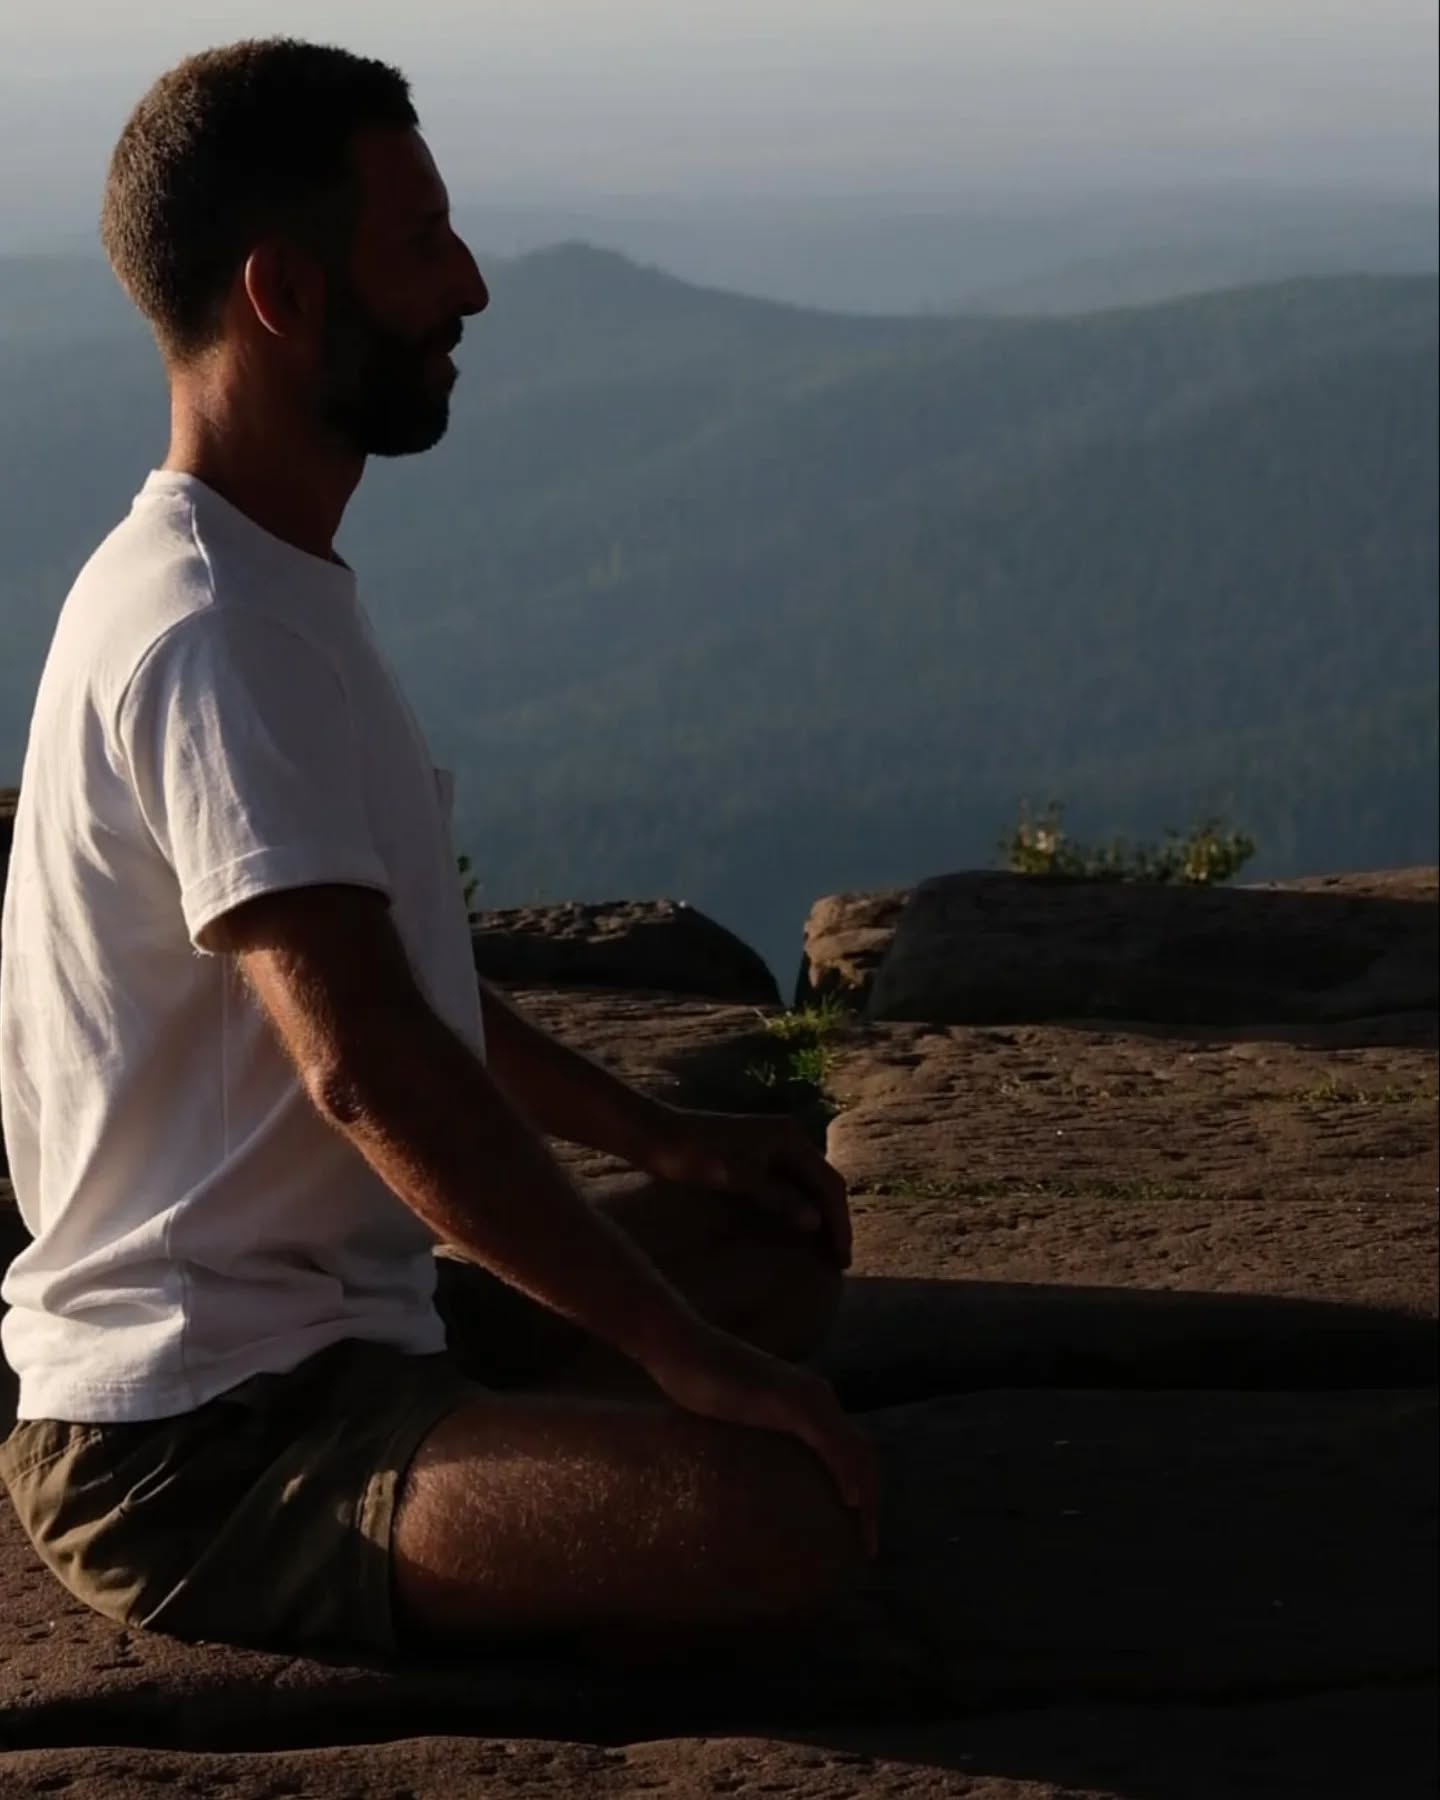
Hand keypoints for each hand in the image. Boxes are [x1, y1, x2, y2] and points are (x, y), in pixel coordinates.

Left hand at [640, 1106, 852, 1267]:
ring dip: (821, 1217)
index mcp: (790, 1137)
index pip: (829, 1184)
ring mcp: (775, 1145)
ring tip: (826, 1253)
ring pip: (810, 1185)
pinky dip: (801, 1209)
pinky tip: (800, 1232)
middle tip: (839, 1263)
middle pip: (825, 1183)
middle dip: (835, 1222)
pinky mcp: (760, 1156)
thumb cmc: (694, 1154)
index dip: (839, 1223)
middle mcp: (790, 1137)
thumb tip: (816, 1221)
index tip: (841, 1259)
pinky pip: (792, 1185)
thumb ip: (778, 1197)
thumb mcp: (738, 1178)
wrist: (657, 1134)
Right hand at [646, 1322, 878, 1556]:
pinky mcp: (790, 1402)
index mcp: (808, 1400)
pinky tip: (851, 1501)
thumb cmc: (699, 1381)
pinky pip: (830, 1442)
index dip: (860, 1485)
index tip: (857, 1528)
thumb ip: (755, 1439)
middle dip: (872, 1501)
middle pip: (862, 1453)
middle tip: (866, 1548)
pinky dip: (846, 1472)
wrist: (680, 1347)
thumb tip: (750, 1479)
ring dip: (868, 1496)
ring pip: (855, 1450)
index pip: (849, 1447)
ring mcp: (806, 1396)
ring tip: (864, 1538)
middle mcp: (817, 1395)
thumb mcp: (737, 1418)